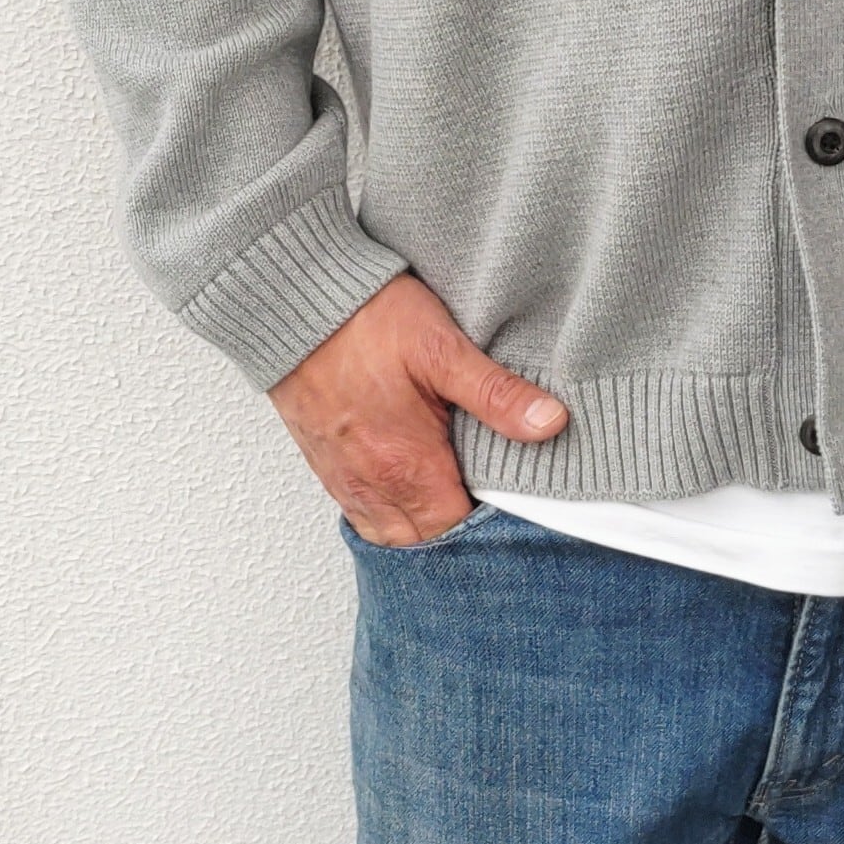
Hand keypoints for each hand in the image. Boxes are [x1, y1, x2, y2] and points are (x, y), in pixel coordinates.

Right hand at [268, 273, 566, 540]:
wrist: (293, 301)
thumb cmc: (365, 319)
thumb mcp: (442, 347)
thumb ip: (496, 394)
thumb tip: (551, 424)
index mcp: (405, 465)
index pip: (458, 530)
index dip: (490, 523)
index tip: (511, 500)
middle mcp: (370, 484)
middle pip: (426, 542)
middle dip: (458, 533)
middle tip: (488, 499)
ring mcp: (344, 478)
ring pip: (392, 535)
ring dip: (423, 527)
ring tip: (453, 498)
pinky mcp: (326, 465)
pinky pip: (363, 515)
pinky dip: (391, 514)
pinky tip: (412, 488)